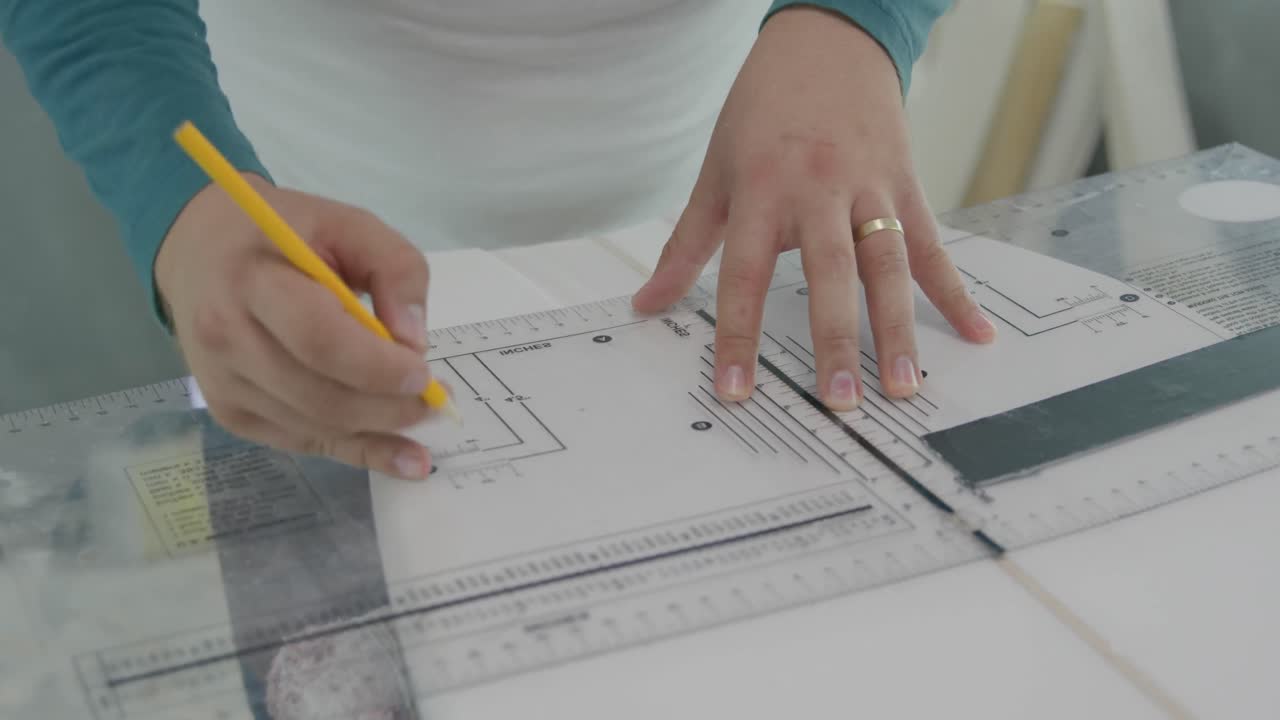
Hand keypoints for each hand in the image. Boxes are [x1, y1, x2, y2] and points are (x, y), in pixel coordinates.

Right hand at [155, 174, 435, 479]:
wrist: (199, 251)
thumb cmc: (283, 233)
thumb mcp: (347, 223)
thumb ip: (395, 268)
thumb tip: (414, 341)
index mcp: (252, 281)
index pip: (318, 339)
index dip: (377, 366)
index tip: (424, 372)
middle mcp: (227, 339)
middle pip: (319, 394)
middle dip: (388, 406)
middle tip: (436, 400)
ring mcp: (223, 383)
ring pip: (315, 425)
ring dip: (379, 430)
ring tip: (424, 417)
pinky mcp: (229, 413)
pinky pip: (303, 441)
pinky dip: (358, 450)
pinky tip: (403, 456)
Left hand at [633, 7, 995, 409]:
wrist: (826, 40)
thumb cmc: (762, 111)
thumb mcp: (715, 173)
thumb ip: (685, 245)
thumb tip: (646, 303)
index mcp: (762, 191)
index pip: (745, 276)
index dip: (738, 336)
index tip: (736, 389)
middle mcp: (818, 191)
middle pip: (829, 275)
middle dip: (835, 341)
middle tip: (839, 400)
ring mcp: (869, 188)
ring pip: (887, 264)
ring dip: (896, 328)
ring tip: (902, 385)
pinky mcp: (907, 185)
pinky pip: (932, 246)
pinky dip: (954, 291)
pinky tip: (975, 333)